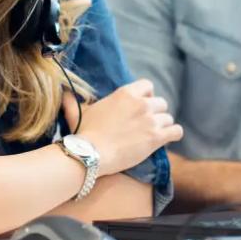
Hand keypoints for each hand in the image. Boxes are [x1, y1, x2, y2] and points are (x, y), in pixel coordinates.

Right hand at [64, 79, 183, 175]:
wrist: (90, 154)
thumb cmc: (84, 134)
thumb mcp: (79, 113)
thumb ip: (73, 102)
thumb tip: (63, 94)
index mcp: (126, 93)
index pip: (148, 85)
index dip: (147, 95)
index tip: (141, 106)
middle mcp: (141, 103)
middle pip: (161, 102)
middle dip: (155, 112)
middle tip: (147, 124)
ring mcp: (150, 120)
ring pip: (168, 118)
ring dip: (163, 125)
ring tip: (154, 134)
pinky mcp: (156, 137)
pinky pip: (176, 131)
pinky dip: (174, 135)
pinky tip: (167, 139)